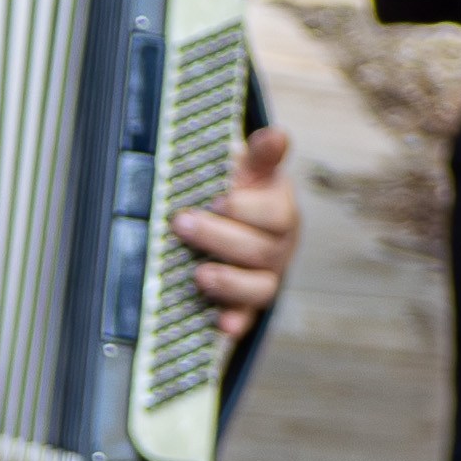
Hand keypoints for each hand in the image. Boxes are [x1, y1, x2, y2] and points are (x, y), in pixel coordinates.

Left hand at [175, 124, 301, 342]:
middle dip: (219, 238)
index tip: (218, 200)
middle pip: (260, 250)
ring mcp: (264, 277)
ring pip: (259, 288)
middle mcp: (277, 247)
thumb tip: (275, 134)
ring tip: (200, 274)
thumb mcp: (249, 171)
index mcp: (279, 211)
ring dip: (229, 283)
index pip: (275, 214)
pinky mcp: (247, 304)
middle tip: (181, 223)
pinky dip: (235, 322)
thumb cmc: (241, 194)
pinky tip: (222, 325)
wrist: (238, 226)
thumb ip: (260, 156)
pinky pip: (247, 318)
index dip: (247, 210)